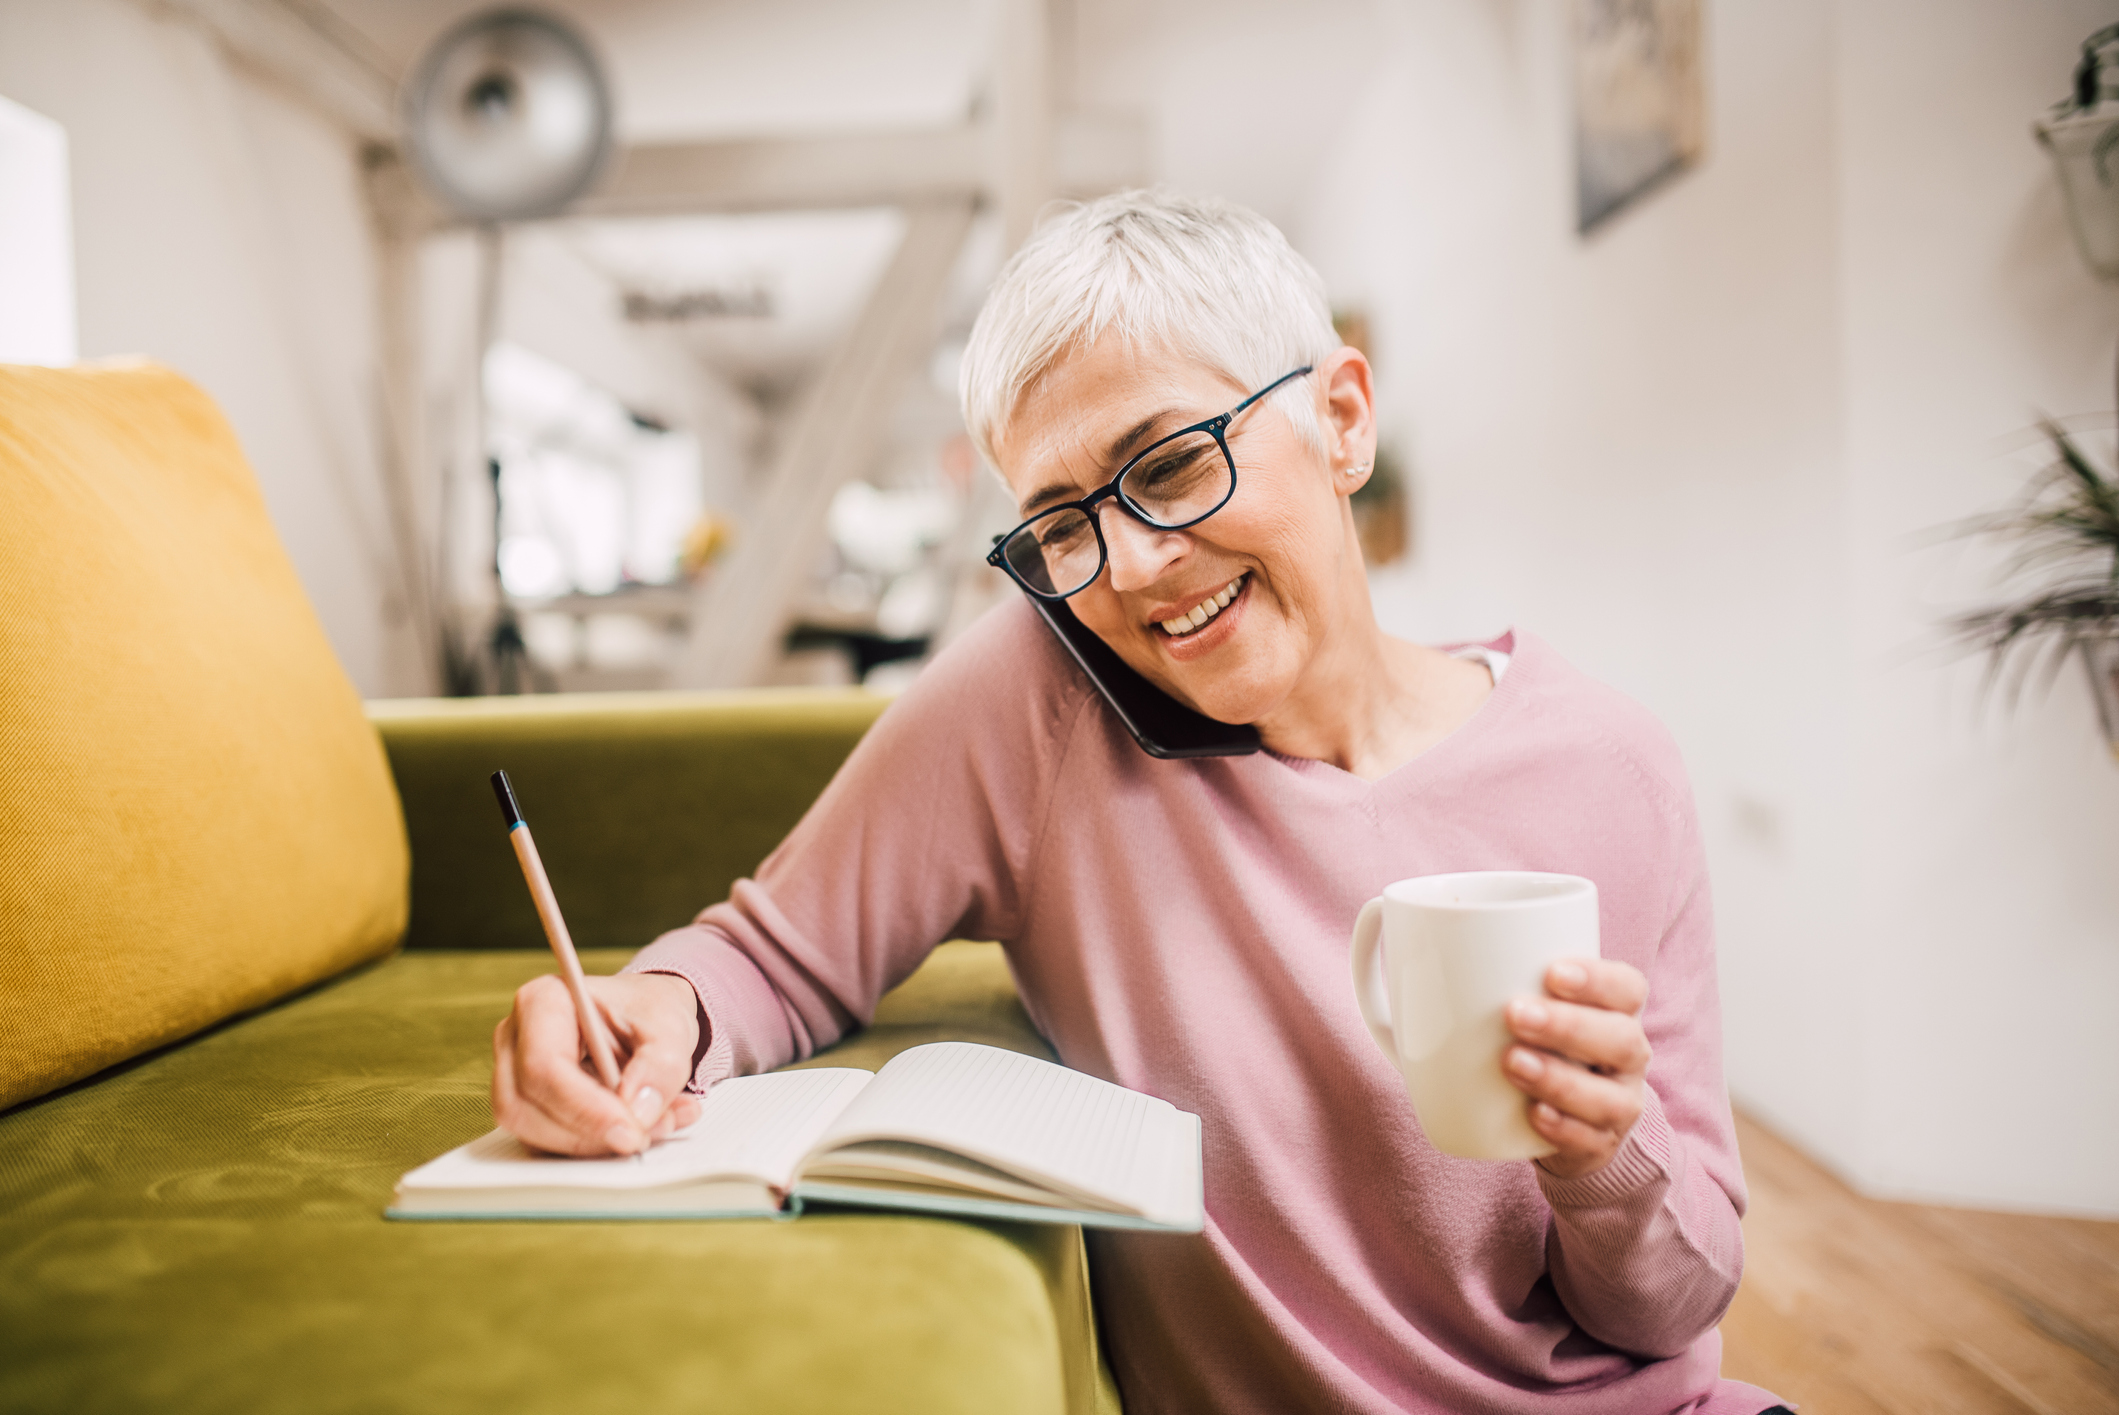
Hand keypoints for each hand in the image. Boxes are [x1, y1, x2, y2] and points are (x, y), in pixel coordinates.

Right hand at [492, 972, 703, 1155]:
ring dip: (594, 1145)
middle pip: (526, 1106)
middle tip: (643, 1137)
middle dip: (588, 1134)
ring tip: (653, 1127)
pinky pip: (547, 1143)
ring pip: (533, 1133)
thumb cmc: (649, 1011)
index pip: (543, 1066)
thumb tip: (638, 1113)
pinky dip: (594, 1147)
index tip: (629, 1132)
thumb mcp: (671, 1026)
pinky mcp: (528, 1107)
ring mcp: (513, 1076)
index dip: (584, 1108)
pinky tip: (638, 1130)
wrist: (647, 1020)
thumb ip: (662, 1065)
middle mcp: (516, 1039)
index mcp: (542, 1001)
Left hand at [1502, 959, 1650, 1180]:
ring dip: (1559, 1078)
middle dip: (1568, 1025)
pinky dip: (1562, 1128)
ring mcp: (1618, 1104)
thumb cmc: (1537, 1042)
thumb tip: (1400, 942)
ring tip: (1511, 1062)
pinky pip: (1590, 1141)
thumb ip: (1483, 976)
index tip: (1551, 971)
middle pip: (1620, 1038)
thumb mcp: (1522, 1004)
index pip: (1627, 988)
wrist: (1566, 1119)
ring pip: (1609, 1097)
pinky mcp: (1598, 1145)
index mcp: (1614, 1011)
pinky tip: (1534, 1114)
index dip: (1598, 979)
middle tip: (1515, 1013)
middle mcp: (1627, 1056)